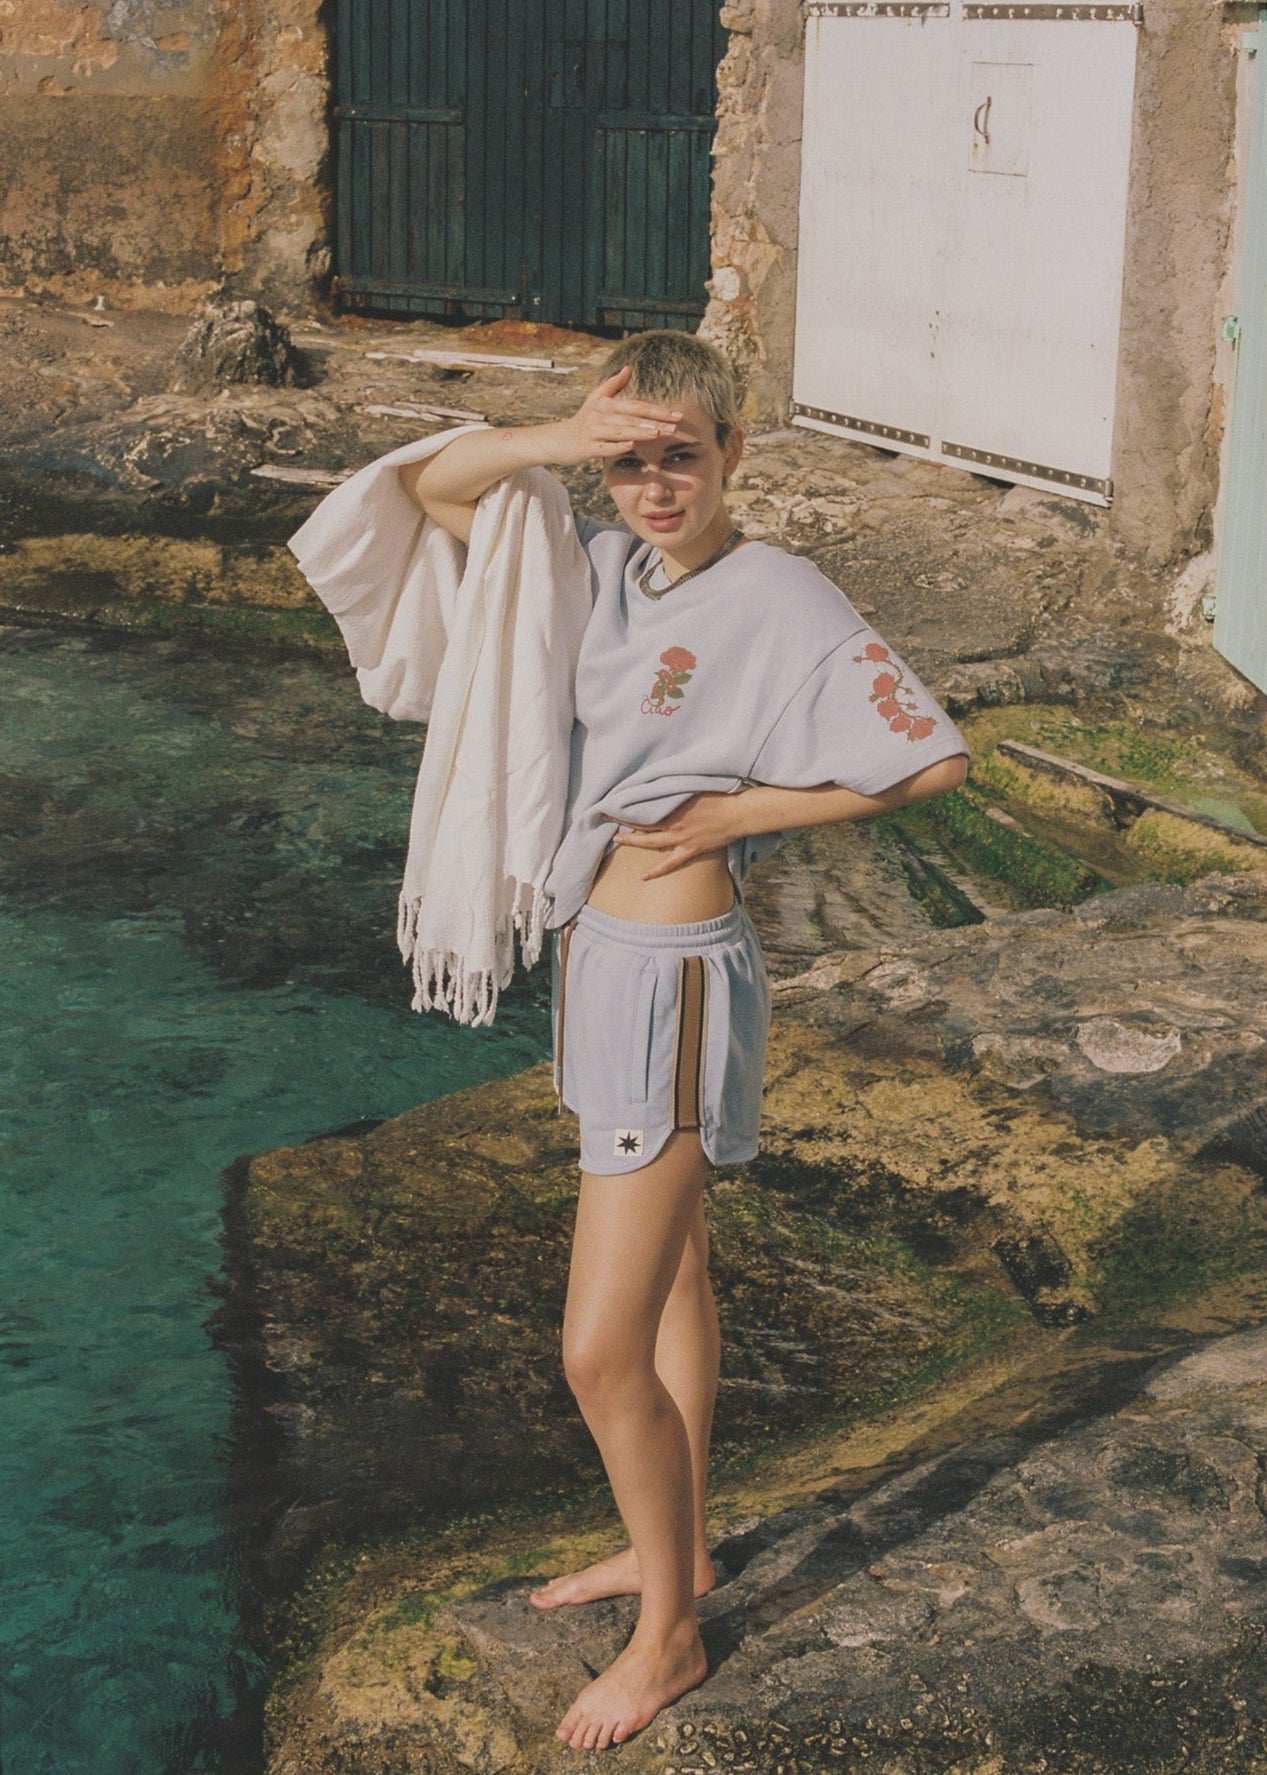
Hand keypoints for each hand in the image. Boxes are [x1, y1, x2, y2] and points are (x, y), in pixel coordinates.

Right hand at [545, 365, 683, 467]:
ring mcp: (593, 431)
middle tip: (674, 426)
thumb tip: (628, 368)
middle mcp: (599, 415)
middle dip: (654, 422)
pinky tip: (631, 446)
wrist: (560, 439)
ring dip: (638, 432)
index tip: (677, 414)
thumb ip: (613, 384)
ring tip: (657, 433)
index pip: (636, 406)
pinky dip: (617, 446)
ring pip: (620, 431)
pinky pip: (604, 447)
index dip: (657, 410)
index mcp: (606, 403)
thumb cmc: (584, 419)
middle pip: (631, 418)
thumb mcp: (596, 398)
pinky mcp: (586, 447)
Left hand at [607, 793, 744, 879]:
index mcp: (673, 807)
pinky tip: (643, 877)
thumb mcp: (695, 786)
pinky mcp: (690, 850)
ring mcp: (681, 839)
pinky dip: (656, 871)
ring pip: (650, 844)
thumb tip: (662, 782)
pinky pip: (670, 863)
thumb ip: (677, 787)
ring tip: (617, 841)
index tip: (612, 802)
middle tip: (607, 819)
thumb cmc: (720, 796)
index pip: (643, 807)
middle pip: (642, 825)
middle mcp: (673, 824)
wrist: (737, 813)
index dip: (626, 806)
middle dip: (623, 822)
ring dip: (633, 842)